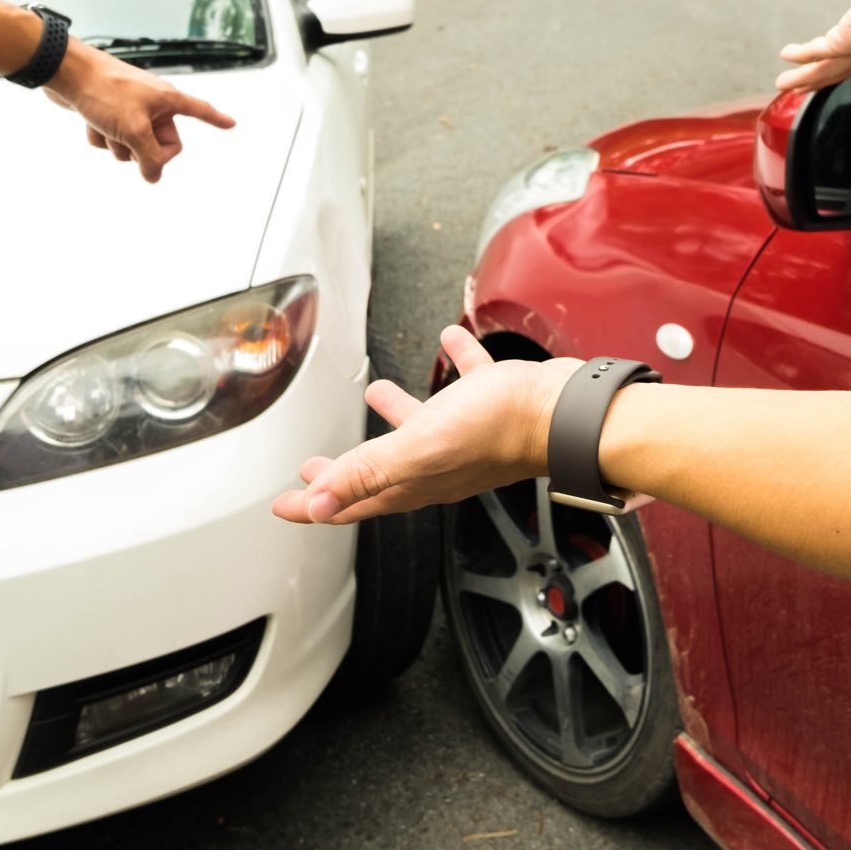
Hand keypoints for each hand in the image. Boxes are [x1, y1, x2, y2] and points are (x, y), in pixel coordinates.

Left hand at [49, 44, 234, 182]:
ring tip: (105, 126)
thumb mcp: (134, 131)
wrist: (65, 72)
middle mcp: (151, 103)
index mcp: (167, 100)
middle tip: (130, 141)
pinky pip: (110, 138)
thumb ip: (149, 158)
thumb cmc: (104, 91)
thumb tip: (153, 177)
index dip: (215, 119)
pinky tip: (89, 122)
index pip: (199, 110)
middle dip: (143, 150)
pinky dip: (99, 136)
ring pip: (132, 145)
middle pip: (161, 143)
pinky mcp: (107, 112)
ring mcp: (128, 108)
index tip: (231, 123)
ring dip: (117, 144)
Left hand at [272, 326, 579, 525]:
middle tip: (315, 468)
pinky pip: (465, 383)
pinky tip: (449, 341)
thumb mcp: (419, 447)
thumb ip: (367, 472)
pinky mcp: (491, 405)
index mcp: (414, 478)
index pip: (352, 500)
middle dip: (344, 470)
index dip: (315, 504)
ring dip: (394, 413)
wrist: (564, 411)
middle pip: (378, 470)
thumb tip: (318, 501)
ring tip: (376, 391)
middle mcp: (438, 462)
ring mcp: (466, 436)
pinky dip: (454, 364)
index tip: (286, 507)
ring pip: (420, 428)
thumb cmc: (499, 428)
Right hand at [776, 0, 850, 92]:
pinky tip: (786, 55)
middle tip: (801, 87)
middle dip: (818, 79)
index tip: (835, 59)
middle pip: (839, 70)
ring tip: (784, 85)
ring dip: (802, 79)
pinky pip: (814, 53)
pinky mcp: (841, 43)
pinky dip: (799, 56)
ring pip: (823, 70)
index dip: (847, 57)